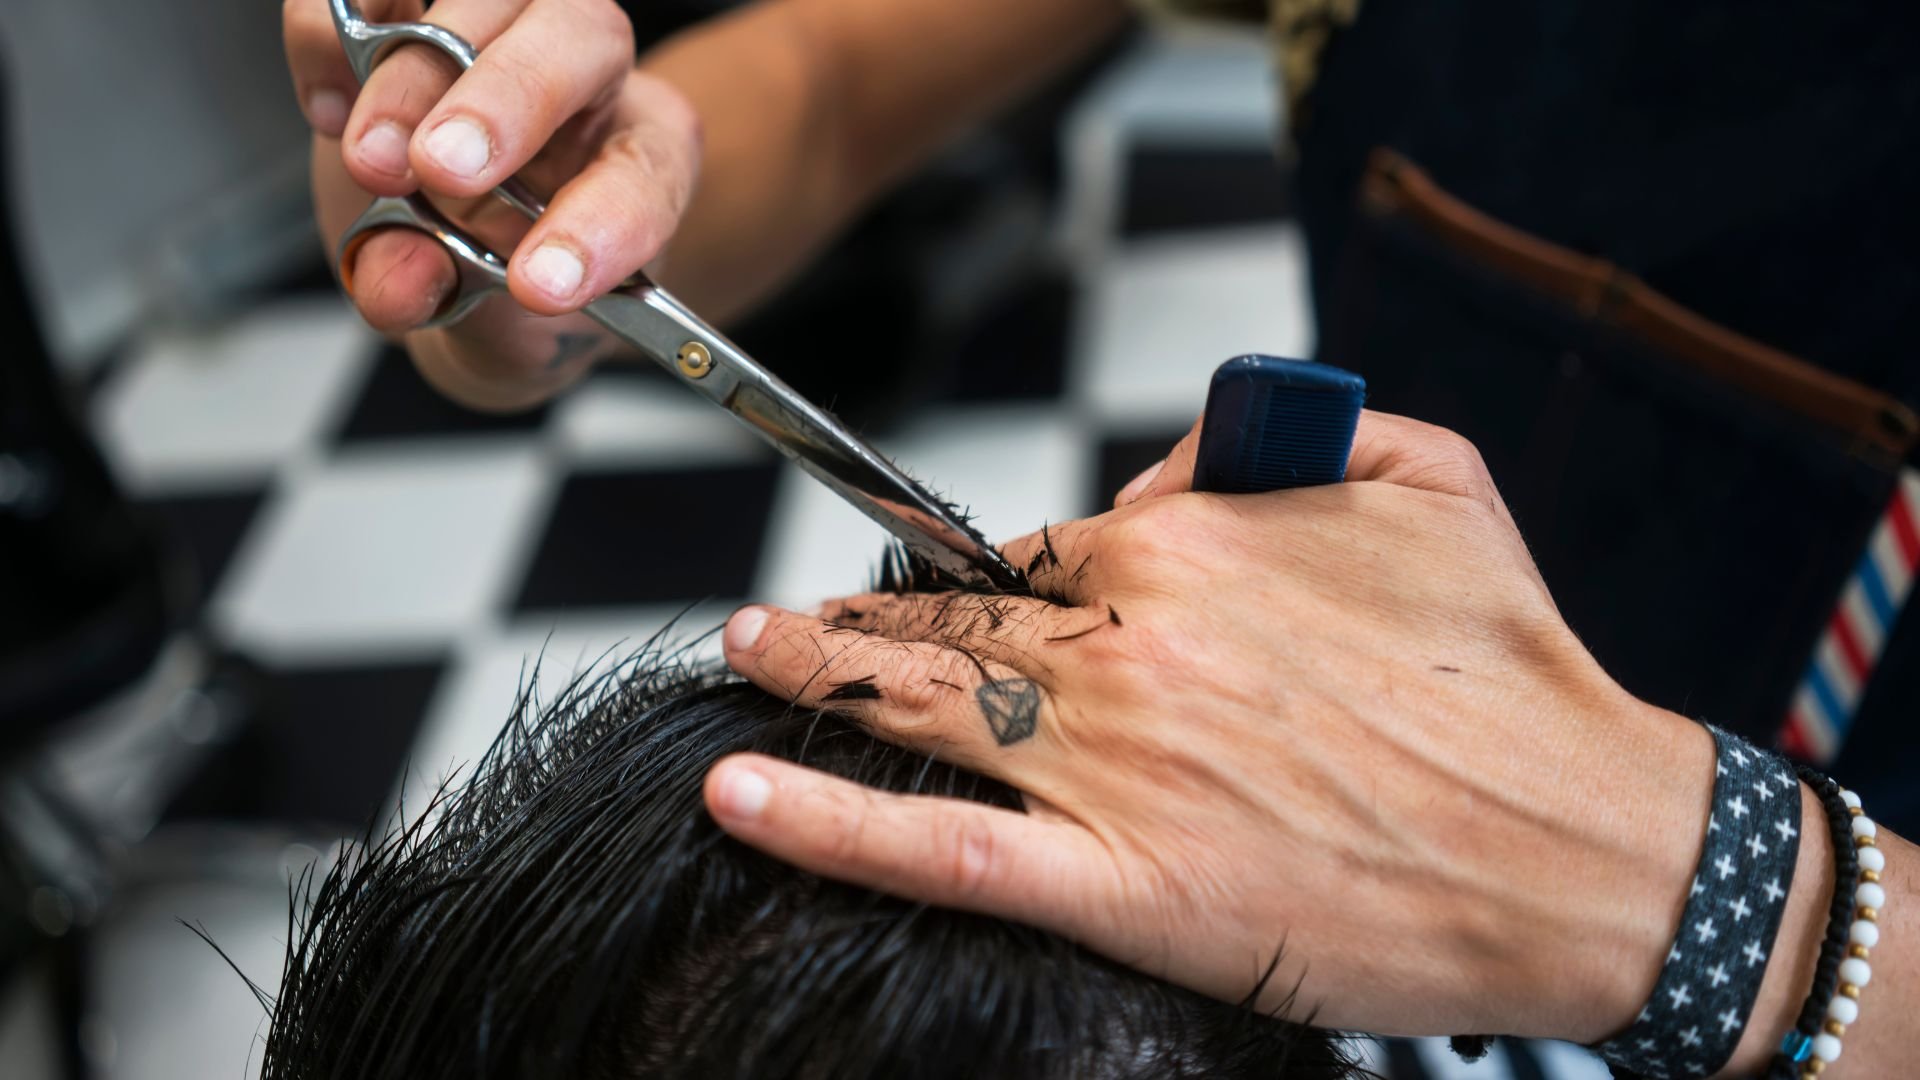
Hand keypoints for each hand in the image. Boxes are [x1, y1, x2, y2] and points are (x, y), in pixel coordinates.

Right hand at [283, 0, 700, 408]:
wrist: (445, 265)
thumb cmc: (502, 298)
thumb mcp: (499, 338)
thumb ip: (463, 316)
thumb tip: (398, 278)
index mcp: (642, 161)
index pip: (646, 169)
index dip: (602, 222)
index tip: (537, 284)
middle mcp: (588, 74)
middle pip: (580, 32)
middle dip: (508, 98)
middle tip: (442, 172)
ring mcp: (500, 28)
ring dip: (415, 72)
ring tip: (373, 160)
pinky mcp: (404, 12)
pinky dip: (332, 28)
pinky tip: (328, 110)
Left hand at [704, 410, 1717, 1040]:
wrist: (1591, 852)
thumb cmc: (1514, 674)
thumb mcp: (1432, 477)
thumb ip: (1281, 435)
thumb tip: (1163, 471)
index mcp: (1192, 547)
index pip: (1034, 547)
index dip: (980, 573)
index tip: (941, 591)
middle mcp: (1133, 644)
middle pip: (951, 620)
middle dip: (857, 619)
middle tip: (784, 625)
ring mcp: (1116, 766)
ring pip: (921, 706)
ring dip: (810, 677)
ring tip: (747, 661)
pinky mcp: (1126, 883)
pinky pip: (942, 849)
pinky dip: (827, 823)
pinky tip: (742, 794)